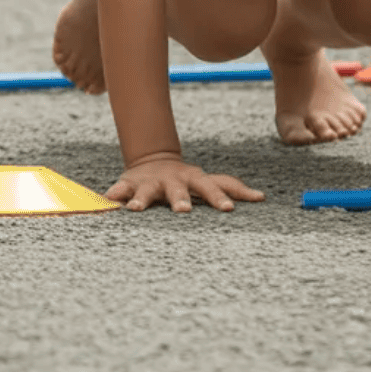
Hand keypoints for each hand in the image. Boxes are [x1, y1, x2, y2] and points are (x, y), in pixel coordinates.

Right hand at [105, 154, 264, 212]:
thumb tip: (262, 197)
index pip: (211, 187)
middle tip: (183, 211)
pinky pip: (119, 190)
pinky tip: (108, 202)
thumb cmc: (187, 179)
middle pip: (178, 189)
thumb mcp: (207, 180)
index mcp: (194, 179)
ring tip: (135, 209)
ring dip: (141, 199)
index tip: (229, 209)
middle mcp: (172, 180)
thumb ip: (233, 188)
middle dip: (180, 199)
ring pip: (146, 191)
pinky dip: (114, 195)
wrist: (152, 160)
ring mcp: (150, 182)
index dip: (219, 198)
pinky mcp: (129, 185)